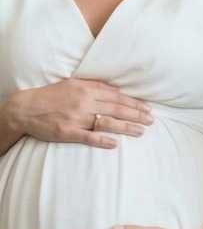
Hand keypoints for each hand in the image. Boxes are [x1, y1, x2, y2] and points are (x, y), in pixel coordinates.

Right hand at [0, 78, 152, 152]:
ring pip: (107, 123)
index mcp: (86, 89)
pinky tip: (115, 144)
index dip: (134, 103)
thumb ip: (94, 87)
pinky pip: (88, 137)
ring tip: (141, 132)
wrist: (25, 108)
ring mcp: (76, 118)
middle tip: (151, 121)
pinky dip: (102, 140)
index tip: (147, 109)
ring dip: (126, 127)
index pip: (117, 97)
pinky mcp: (67, 132)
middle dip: (136, 115)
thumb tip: (116, 91)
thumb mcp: (73, 84)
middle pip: (116, 109)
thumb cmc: (51, 96)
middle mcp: (83, 102)